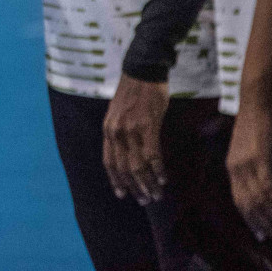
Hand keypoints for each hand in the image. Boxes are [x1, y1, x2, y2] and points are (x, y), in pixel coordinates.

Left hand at [103, 74, 169, 203]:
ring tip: (156, 195)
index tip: (122, 194)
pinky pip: (152, 154)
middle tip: (145, 200)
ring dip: (148, 183)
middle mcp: (116, 132)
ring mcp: (131, 130)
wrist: (142, 70)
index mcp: (108, 129)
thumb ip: (120, 132)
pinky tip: (163, 178)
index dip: (116, 180)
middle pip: (123, 168)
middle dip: (134, 187)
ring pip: (138, 165)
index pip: (109, 162)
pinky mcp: (147, 126)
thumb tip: (127, 151)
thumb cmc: (134, 92)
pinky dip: (158, 169)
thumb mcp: (119, 113)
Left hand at [227, 101, 271, 242]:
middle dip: (265, 224)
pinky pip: (269, 187)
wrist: (254, 103)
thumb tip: (262, 180)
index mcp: (231, 167)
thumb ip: (252, 165)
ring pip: (260, 199)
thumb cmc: (254, 124)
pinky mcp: (258, 158)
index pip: (239, 200)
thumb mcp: (249, 148)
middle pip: (249, 205)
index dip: (250, 219)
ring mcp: (246, 164)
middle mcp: (235, 168)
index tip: (262, 234)